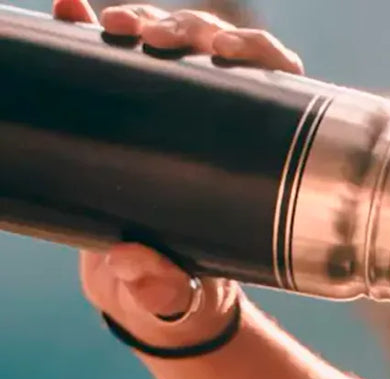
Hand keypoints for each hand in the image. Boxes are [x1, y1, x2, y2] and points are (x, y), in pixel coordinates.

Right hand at [51, 0, 303, 348]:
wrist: (144, 298)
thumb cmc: (177, 295)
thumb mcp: (170, 297)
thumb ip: (160, 289)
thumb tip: (135, 264)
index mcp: (256, 157)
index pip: (277, 85)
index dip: (260, 55)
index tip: (226, 51)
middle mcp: (223, 124)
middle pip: (222, 51)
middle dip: (192, 29)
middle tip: (154, 35)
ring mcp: (176, 113)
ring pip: (171, 45)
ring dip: (144, 21)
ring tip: (110, 22)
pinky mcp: (129, 112)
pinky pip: (114, 60)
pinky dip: (90, 30)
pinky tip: (72, 12)